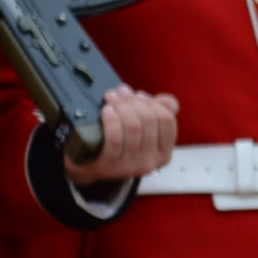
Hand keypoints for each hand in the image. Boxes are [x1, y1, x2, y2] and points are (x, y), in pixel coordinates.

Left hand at [66, 88, 180, 183]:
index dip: (153, 103)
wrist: (90, 165)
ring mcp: (131, 165)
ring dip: (121, 106)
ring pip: (133, 127)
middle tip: (119, 92)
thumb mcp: (142, 132)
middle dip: (133, 100)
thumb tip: (166, 100)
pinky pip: (115, 138)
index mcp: (163, 153)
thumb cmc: (118, 143)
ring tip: (111, 98)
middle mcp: (150, 162)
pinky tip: (106, 110)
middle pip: (149, 120)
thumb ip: (158, 115)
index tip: (138, 94)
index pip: (167, 121)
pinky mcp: (111, 165)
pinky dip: (111, 120)